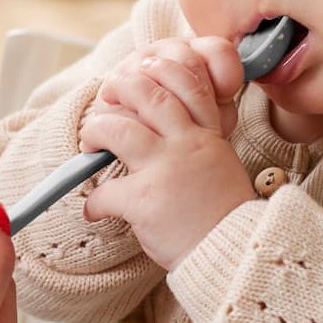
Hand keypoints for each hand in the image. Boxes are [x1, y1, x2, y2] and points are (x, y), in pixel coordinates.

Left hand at [78, 37, 255, 269]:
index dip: (162, 70)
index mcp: (207, 136)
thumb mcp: (220, 165)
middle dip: (122, 88)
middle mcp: (187, 145)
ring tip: (90, 143)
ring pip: (120, 130)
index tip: (144, 68)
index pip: (189, 84)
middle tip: (107, 96)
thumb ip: (196, 142)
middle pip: (149, 95)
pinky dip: (94, 201)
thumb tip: (159, 130)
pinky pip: (106, 191)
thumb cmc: (221, 215)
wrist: (232, 253)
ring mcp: (165, 170)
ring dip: (96, 131)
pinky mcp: (145, 200)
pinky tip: (94, 209)